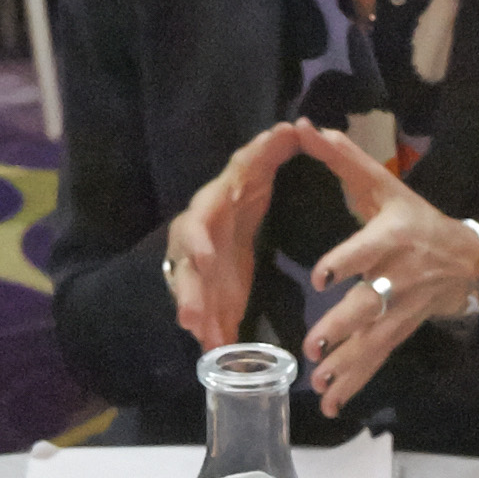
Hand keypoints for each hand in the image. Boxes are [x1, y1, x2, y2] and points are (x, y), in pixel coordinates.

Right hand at [159, 120, 318, 349]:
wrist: (231, 220)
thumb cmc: (242, 195)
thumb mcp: (255, 172)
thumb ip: (268, 152)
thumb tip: (293, 126)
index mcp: (207, 211)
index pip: (196, 224)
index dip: (198, 245)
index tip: (208, 263)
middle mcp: (194, 241)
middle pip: (185, 272)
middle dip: (187, 293)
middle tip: (191, 318)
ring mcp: (196, 269)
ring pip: (190, 295)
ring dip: (195, 320)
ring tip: (200, 342)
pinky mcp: (206, 291)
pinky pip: (204, 314)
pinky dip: (209, 333)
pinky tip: (213, 351)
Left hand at [289, 125, 478, 416]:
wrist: (465, 258)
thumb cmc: (413, 216)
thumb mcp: (385, 186)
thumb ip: (345, 160)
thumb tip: (307, 127)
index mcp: (392, 238)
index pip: (368, 251)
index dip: (346, 263)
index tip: (322, 278)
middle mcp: (398, 277)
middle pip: (370, 305)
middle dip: (342, 328)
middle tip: (313, 346)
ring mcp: (401, 309)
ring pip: (373, 340)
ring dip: (346, 365)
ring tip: (319, 384)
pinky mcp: (400, 331)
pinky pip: (377, 359)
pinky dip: (354, 383)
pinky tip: (331, 402)